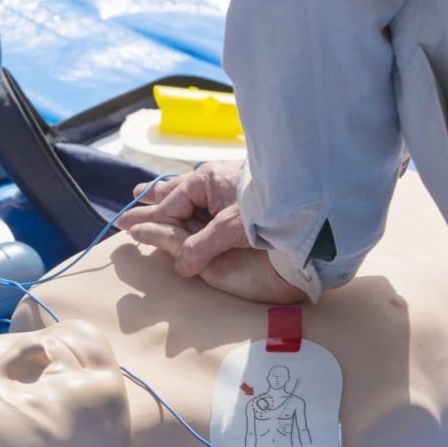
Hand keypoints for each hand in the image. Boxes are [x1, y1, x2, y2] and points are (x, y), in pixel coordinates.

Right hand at [119, 161, 306, 303]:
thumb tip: (181, 265)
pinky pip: (203, 198)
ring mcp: (223, 188)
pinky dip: (188, 199)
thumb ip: (203, 246)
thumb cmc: (274, 210)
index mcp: (207, 180)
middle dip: (154, 197)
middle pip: (175, 191)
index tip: (136, 230)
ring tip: (144, 192)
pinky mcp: (236, 199)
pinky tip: (183, 199)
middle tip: (132, 197)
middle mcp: (212, 182)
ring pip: (188, 192)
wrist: (314, 205)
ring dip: (167, 195)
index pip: (172, 204)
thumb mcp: (233, 228)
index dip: (156, 220)